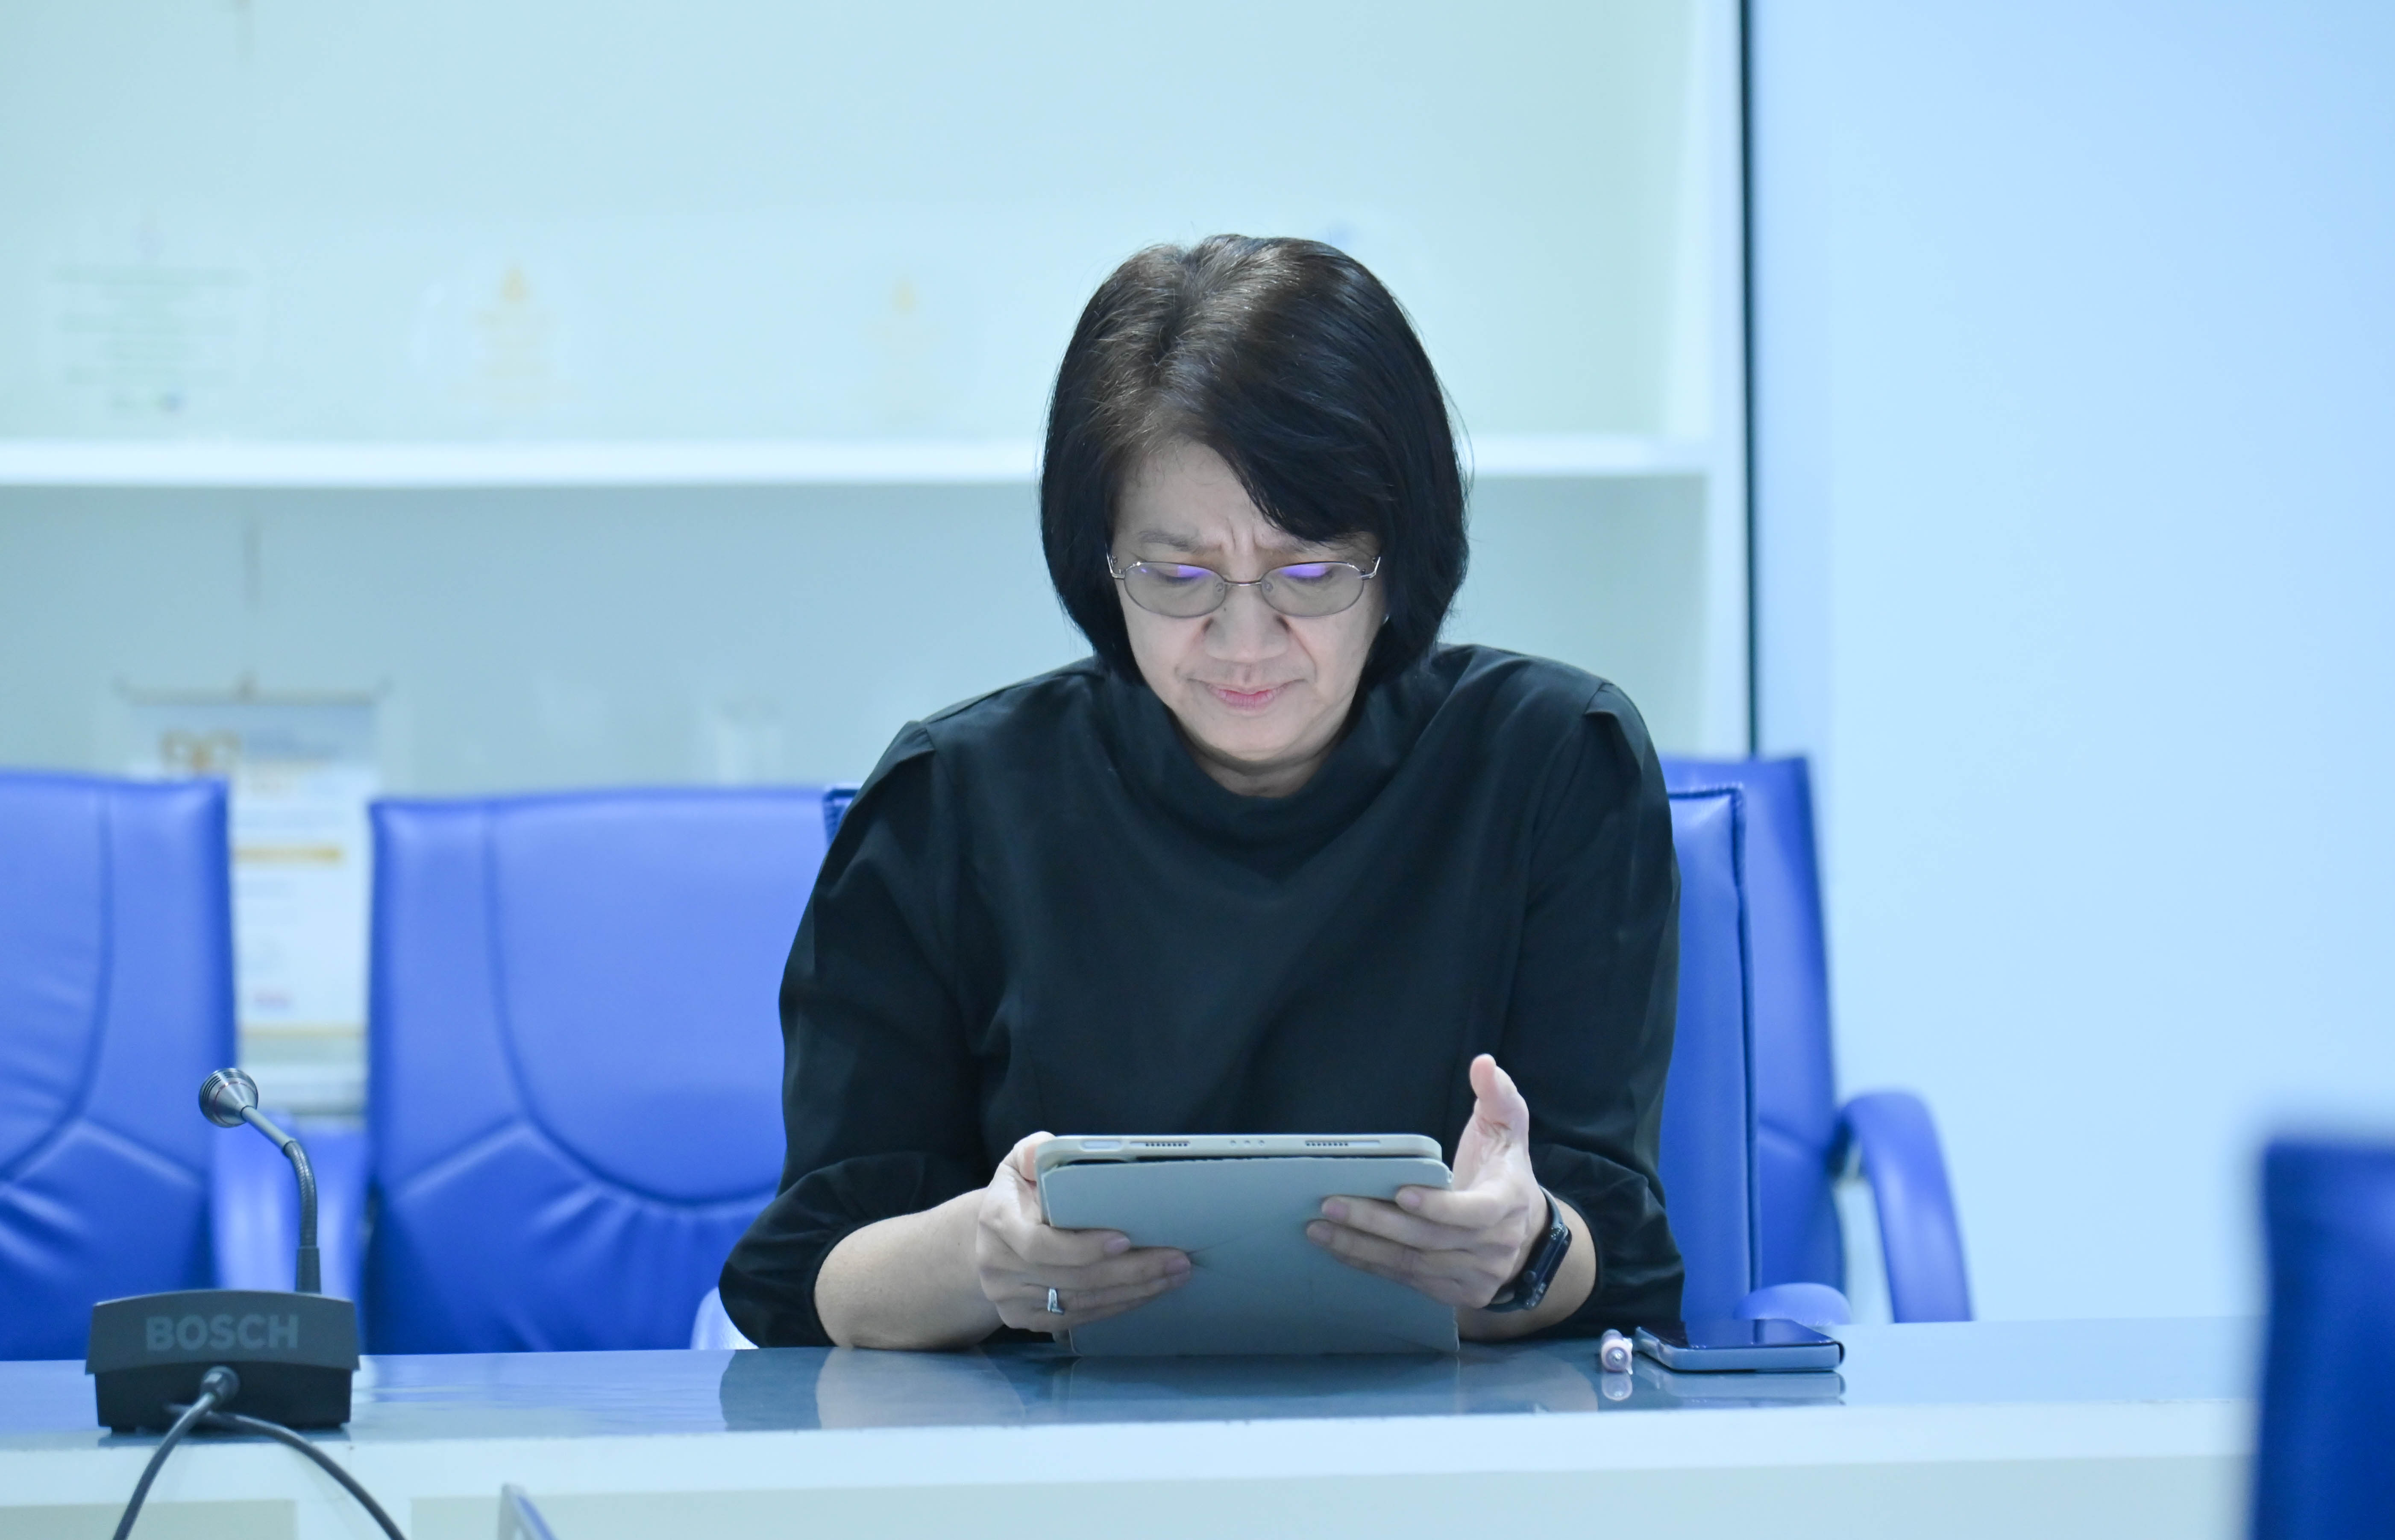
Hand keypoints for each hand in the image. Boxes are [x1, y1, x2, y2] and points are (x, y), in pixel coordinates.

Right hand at [974, 1132, 1190, 1334]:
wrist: (988, 1239)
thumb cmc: (1018, 1193)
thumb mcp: (1019, 1163)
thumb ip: (1034, 1152)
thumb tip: (1046, 1148)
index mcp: (997, 1221)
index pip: (1039, 1245)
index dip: (1083, 1248)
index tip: (1126, 1239)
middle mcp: (998, 1267)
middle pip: (1070, 1278)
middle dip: (1129, 1271)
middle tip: (1176, 1261)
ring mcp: (1009, 1299)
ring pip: (1078, 1303)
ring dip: (1131, 1292)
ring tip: (1172, 1276)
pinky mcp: (1025, 1320)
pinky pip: (1075, 1319)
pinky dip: (1115, 1307)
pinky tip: (1146, 1293)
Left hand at [1305, 1055, 1546, 1309]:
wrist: (1523, 1232)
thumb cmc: (1503, 1171)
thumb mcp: (1508, 1127)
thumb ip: (1498, 1094)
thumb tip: (1485, 1064)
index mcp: (1508, 1204)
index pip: (1473, 1213)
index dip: (1438, 1207)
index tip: (1400, 1192)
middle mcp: (1494, 1247)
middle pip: (1429, 1240)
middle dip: (1377, 1222)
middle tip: (1331, 1203)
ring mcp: (1475, 1276)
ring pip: (1412, 1265)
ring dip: (1362, 1247)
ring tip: (1320, 1227)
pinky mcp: (1454, 1293)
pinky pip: (1406, 1281)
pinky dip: (1369, 1264)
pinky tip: (1338, 1248)